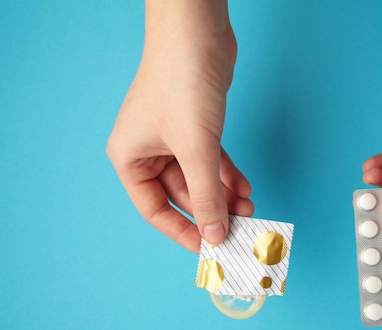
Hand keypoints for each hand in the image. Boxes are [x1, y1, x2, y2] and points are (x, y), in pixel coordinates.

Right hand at [107, 0, 252, 252]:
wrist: (197, 31)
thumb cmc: (181, 83)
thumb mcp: (195, 149)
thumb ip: (206, 196)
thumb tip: (216, 234)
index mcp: (131, 158)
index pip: (155, 209)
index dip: (183, 231)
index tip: (209, 248)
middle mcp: (148, 150)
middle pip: (182, 196)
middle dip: (213, 211)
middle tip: (240, 228)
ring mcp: (173, 137)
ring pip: (200, 178)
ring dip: (225, 194)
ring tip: (250, 208)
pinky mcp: (195, 125)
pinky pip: (211, 160)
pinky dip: (228, 174)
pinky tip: (246, 186)